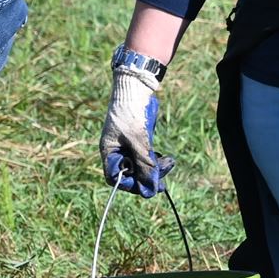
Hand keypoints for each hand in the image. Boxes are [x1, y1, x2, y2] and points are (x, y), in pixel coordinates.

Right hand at [100, 57, 172, 196]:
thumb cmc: (132, 113)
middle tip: (164, 181)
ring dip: (155, 168)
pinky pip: (147, 156)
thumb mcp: (139, 140)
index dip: (130, 184)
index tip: (148, 186)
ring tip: (169, 163)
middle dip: (147, 176)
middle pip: (130, 173)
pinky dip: (156, 159)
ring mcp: (128, 145)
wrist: (137, 88)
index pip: (115, 178)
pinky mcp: (139, 140)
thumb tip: (150, 189)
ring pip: (141, 166)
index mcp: (109, 151)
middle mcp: (117, 151)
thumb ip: (145, 165)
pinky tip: (166, 158)